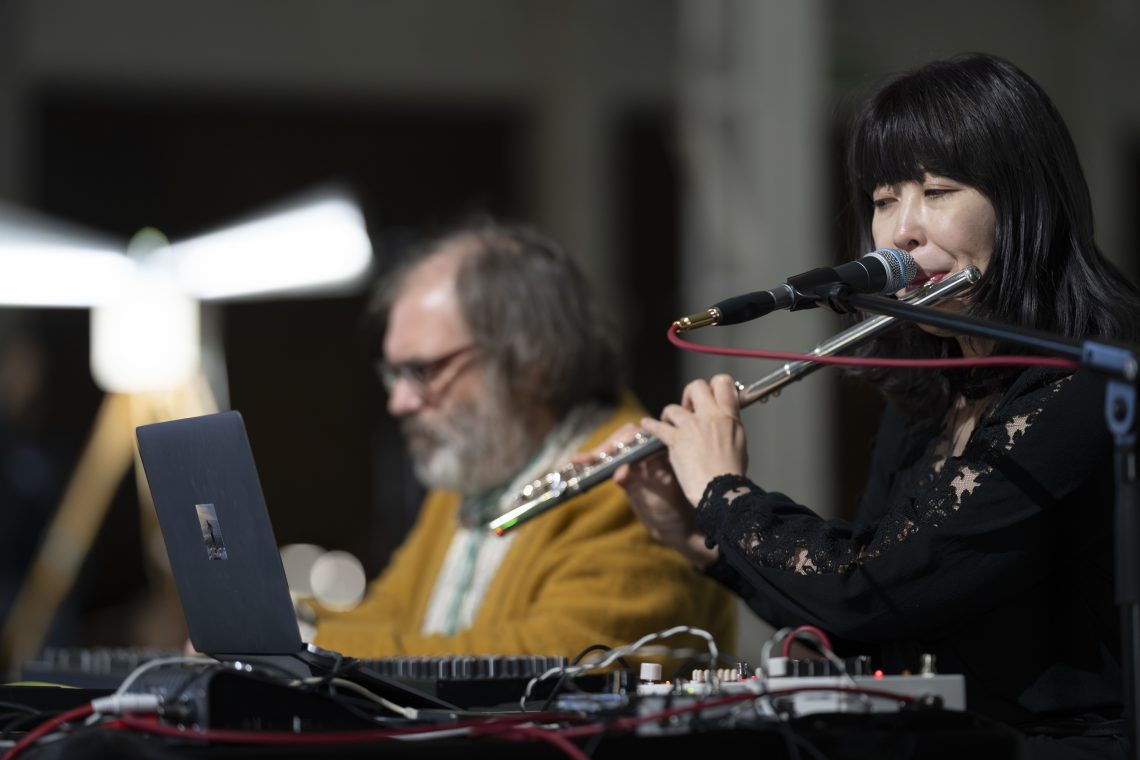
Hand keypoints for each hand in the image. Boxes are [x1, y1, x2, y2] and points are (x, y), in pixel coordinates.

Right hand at [583, 424, 716, 567]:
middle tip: (591, 458)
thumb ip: (637, 484)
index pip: (640, 436)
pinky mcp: (628, 470)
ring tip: (580, 460)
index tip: (609, 451)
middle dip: (607, 446)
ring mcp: (639, 460)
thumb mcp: (655, 499)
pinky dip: (595, 461)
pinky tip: (579, 461)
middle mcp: (652, 452)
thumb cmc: (672, 513)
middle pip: (625, 437)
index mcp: (664, 452)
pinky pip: (611, 461)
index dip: (622, 441)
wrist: (674, 528)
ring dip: (597, 452)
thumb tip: (619, 472)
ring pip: (617, 447)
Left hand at [641, 374, 746, 507]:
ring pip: (674, 408)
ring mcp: (691, 427)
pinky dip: (651, 425)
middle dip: (690, 394)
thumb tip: (725, 417)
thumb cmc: (732, 472)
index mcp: (729, 416)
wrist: (721, 490)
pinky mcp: (676, 440)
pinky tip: (646, 424)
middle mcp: (710, 416)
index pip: (724, 383)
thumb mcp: (739, 442)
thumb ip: (730, 425)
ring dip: (670, 414)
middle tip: (689, 405)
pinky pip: (658, 426)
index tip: (710, 393)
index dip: (715, 384)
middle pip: (696, 387)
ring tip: (669, 421)